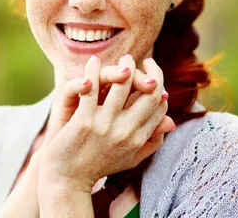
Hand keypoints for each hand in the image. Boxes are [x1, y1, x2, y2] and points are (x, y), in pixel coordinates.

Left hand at [39, 54, 174, 193]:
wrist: (67, 180)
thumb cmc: (97, 166)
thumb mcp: (129, 158)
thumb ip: (151, 141)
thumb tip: (171, 122)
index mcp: (138, 140)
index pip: (159, 107)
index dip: (160, 87)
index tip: (153, 75)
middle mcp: (126, 133)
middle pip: (149, 94)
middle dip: (150, 72)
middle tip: (144, 60)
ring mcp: (104, 126)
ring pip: (123, 85)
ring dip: (125, 66)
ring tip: (125, 57)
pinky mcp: (83, 121)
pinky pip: (91, 88)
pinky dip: (92, 71)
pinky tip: (93, 61)